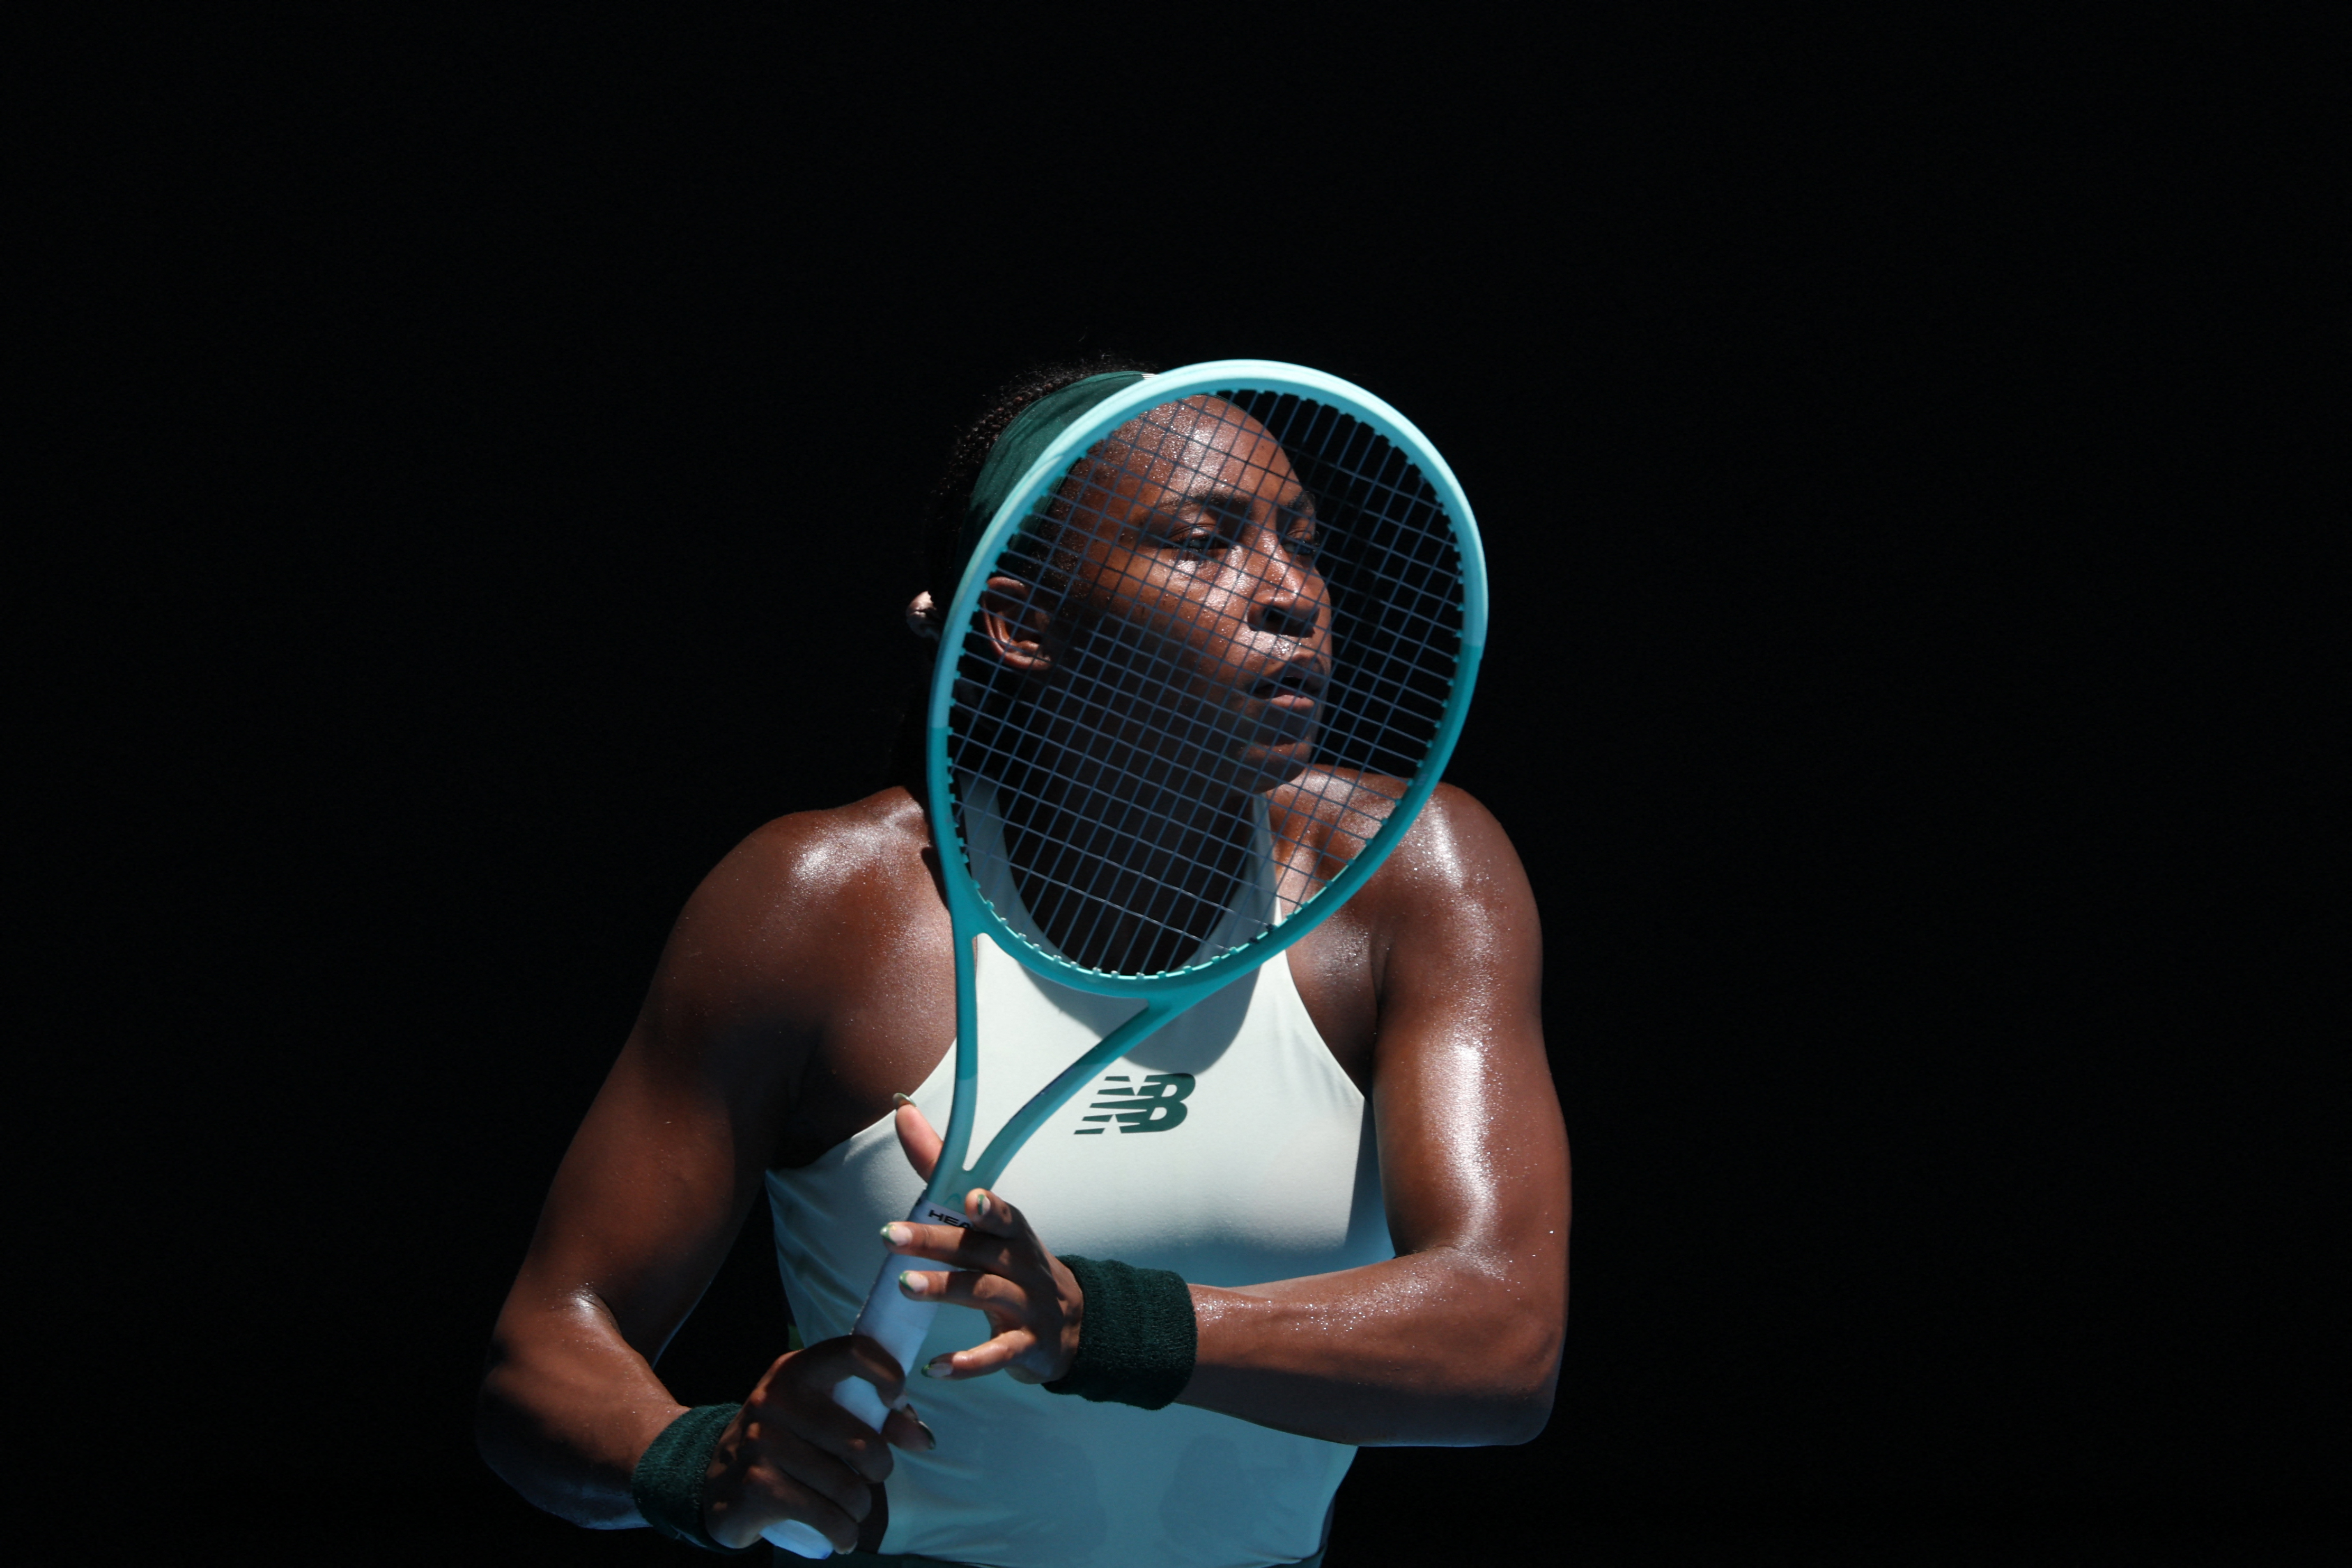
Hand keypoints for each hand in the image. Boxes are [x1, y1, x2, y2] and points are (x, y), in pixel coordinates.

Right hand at [698, 1334, 935, 1552]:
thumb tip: (921, 1437)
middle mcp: (775, 1399)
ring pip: (848, 1487)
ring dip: (860, 1507)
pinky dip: (844, 1533)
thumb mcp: (816, 1413)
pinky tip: (842, 1534)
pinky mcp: (758, 1487)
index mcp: (796, 1370)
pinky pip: (826, 1516)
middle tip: (873, 1477)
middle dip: (881, 1469)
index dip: (888, 1374)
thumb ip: (871, 1415)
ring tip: (852, 1509)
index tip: (895, 1401)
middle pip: (862, 1442)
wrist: (715, 1482)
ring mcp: (763, 1443)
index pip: (854, 1351)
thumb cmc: (785, 1443)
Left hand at [889, 1097, 1084, 1384]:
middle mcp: (1024, 1266)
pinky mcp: (1027, 1349)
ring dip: (946, 1290)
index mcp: (1015, 1234)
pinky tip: (935, 1368)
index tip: (972, 1199)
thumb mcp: (987, 1222)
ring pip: (987, 1296)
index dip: (992, 1208)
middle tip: (889, 1236)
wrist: (1073, 1325)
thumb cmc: (1015, 1264)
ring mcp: (1029, 1308)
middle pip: (981, 1252)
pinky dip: (968, 1362)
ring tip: (905, 1287)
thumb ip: (941, 1170)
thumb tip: (902, 1110)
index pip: (1006, 1215)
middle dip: (936, 1242)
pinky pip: (997, 1355)